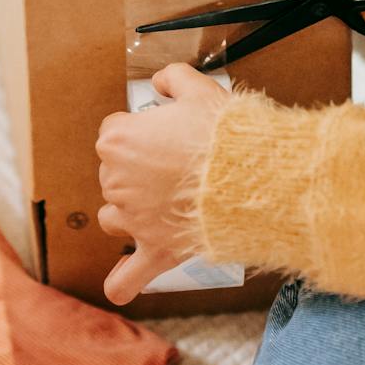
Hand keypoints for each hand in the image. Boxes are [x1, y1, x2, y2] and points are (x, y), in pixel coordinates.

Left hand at [96, 63, 231, 304]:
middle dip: (138, 170)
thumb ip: (172, 79)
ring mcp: (135, 219)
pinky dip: (123, 281)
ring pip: (114, 218)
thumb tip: (161, 83)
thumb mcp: (199, 89)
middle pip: (113, 174)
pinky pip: (128, 277)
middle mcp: (117, 181)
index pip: (113, 132)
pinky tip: (121, 285)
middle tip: (177, 165)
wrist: (252, 175)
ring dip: (128, 214)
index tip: (164, 133)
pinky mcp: (157, 249)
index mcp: (119, 141)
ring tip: (160, 206)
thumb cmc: (224, 134)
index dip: (140, 130)